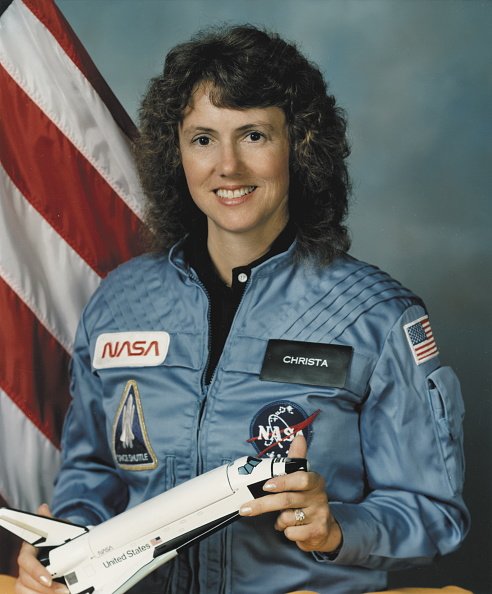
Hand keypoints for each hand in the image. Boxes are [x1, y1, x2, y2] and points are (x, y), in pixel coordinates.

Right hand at [16, 504, 68, 593]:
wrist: (65, 546)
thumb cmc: (59, 537)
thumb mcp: (58, 528)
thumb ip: (50, 521)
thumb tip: (43, 508)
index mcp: (29, 549)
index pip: (26, 561)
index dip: (35, 571)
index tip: (48, 579)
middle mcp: (25, 564)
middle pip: (26, 580)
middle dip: (43, 588)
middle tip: (63, 589)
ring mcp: (26, 577)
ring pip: (24, 590)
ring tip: (62, 593)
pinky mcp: (30, 587)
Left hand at [239, 435, 341, 553]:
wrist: (324, 527)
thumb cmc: (307, 498)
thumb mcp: (303, 478)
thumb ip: (297, 458)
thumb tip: (298, 436)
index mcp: (315, 480)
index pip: (301, 478)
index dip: (283, 482)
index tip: (265, 485)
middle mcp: (319, 497)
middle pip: (287, 500)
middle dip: (263, 505)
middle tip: (245, 508)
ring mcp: (319, 515)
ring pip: (287, 518)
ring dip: (279, 520)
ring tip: (281, 518)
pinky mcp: (317, 532)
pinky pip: (292, 533)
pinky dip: (285, 531)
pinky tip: (291, 527)